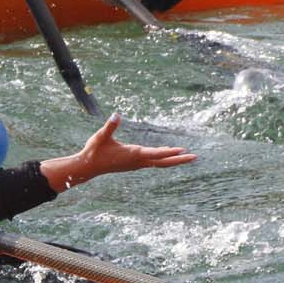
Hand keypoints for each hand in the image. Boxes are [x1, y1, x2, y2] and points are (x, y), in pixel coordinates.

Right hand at [41, 114, 196, 192]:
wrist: (88, 167)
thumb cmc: (94, 151)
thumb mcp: (101, 136)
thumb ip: (110, 126)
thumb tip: (116, 115)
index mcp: (133, 154)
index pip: (155, 154)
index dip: (169, 152)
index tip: (182, 150)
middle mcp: (138, 161)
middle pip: (163, 162)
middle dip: (179, 159)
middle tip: (195, 157)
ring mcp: (137, 164)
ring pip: (160, 162)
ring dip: (173, 159)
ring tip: (186, 155)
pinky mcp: (134, 164)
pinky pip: (154, 162)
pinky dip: (163, 159)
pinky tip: (167, 155)